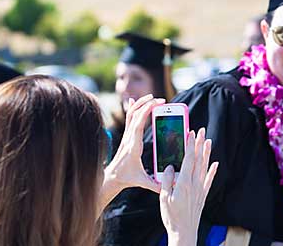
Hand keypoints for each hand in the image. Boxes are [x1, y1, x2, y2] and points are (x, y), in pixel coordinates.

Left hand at [100, 95, 163, 209]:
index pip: (138, 125)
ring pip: (131, 114)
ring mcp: (126, 136)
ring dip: (140, 104)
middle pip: (135, 115)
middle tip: (162, 100)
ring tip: (152, 98)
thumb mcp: (142, 182)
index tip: (156, 104)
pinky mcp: (126, 135)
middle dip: (148, 104)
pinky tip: (135, 100)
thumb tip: (170, 184)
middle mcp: (129, 138)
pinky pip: (129, 118)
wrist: (112, 177)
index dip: (146, 112)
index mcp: (133, 147)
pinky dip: (133, 107)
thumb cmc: (127, 178)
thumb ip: (156, 184)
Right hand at [160, 128, 218, 245]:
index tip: (190, 133)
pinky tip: (215, 163)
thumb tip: (170, 167)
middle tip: (201, 131)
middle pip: (198, 160)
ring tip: (208, 141)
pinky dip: (213, 171)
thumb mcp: (164, 198)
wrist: (184, 232)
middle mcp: (194, 184)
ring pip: (205, 167)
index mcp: (183, 183)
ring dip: (206, 153)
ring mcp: (200, 189)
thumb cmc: (172, 216)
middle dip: (199, 144)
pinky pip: (209, 180)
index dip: (190, 145)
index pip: (188, 159)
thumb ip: (167, 181)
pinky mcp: (203, 195)